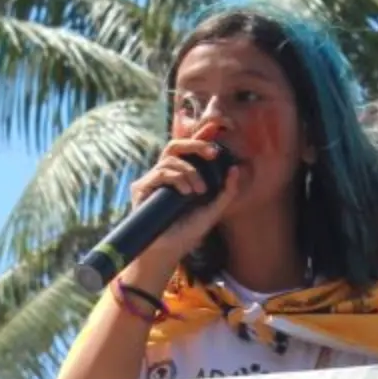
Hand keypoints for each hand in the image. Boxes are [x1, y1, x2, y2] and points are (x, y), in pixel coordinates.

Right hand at [121, 134, 240, 285]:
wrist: (169, 251)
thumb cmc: (188, 232)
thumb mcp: (213, 210)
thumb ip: (226, 191)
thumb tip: (236, 169)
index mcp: (180, 176)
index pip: (188, 150)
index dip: (199, 135)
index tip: (216, 127)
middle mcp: (164, 174)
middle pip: (175, 145)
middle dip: (195, 144)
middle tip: (212, 153)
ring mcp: (152, 180)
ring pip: (169, 158)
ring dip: (189, 171)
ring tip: (198, 190)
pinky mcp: (141, 188)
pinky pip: (160, 172)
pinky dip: (177, 178)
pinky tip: (187, 192)